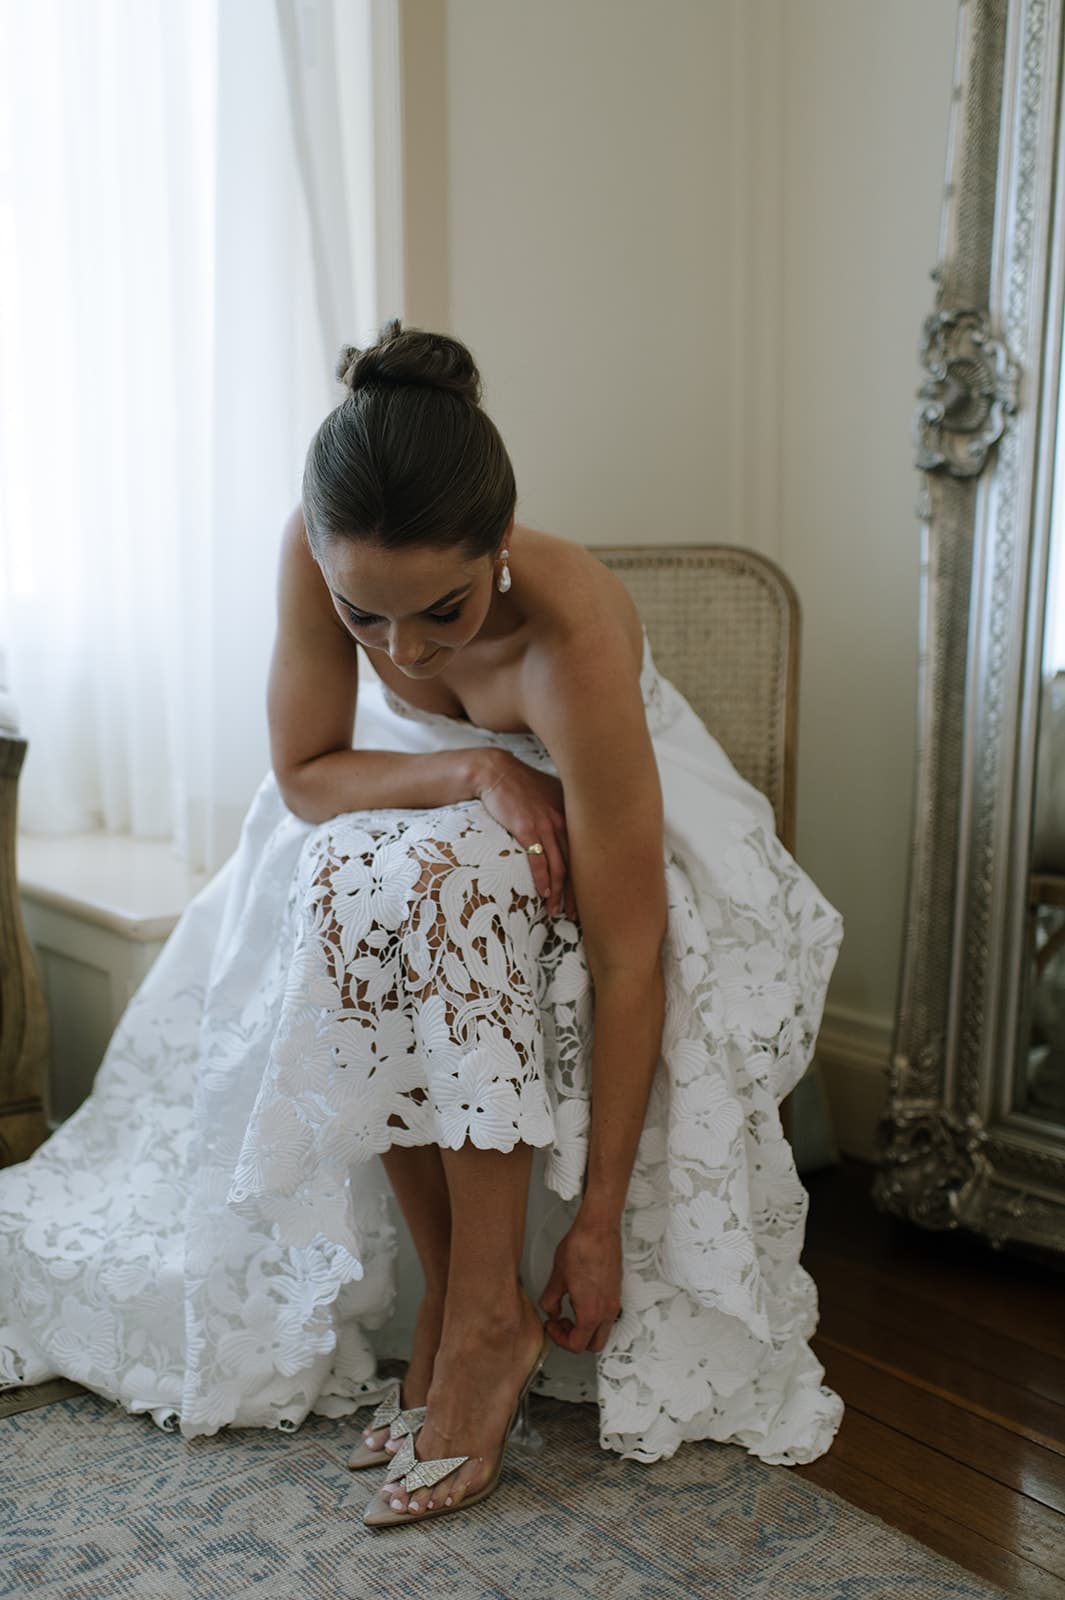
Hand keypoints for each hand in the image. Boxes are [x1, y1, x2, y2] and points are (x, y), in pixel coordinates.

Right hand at [476, 751, 577, 919]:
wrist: (496, 772)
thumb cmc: (521, 785)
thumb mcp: (551, 795)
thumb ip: (563, 815)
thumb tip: (569, 838)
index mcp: (573, 815)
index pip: (586, 854)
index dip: (587, 880)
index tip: (587, 900)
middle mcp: (564, 820)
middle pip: (576, 865)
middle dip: (576, 894)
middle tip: (574, 916)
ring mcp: (546, 824)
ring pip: (559, 866)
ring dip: (558, 893)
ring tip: (556, 912)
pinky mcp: (526, 828)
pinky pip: (537, 859)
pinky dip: (542, 878)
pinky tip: (543, 893)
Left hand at [538, 1215, 621, 1352]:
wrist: (598, 1229)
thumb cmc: (581, 1248)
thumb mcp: (557, 1277)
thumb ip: (551, 1300)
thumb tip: (551, 1310)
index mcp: (590, 1313)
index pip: (576, 1345)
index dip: (559, 1339)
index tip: (552, 1325)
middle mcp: (606, 1311)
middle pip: (594, 1345)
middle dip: (575, 1340)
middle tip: (561, 1324)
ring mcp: (614, 1301)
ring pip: (603, 1330)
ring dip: (586, 1328)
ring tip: (570, 1312)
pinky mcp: (617, 1290)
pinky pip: (608, 1314)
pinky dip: (595, 1315)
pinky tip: (582, 1299)